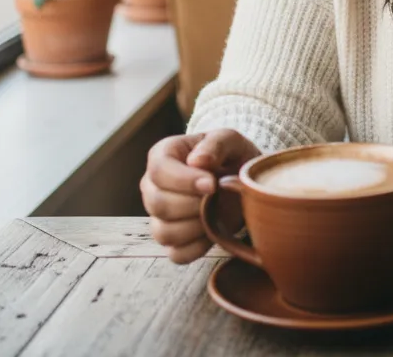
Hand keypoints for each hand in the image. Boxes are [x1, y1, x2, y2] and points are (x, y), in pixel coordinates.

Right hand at [141, 129, 260, 263]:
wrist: (240, 177)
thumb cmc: (231, 154)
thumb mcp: (229, 139)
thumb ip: (215, 144)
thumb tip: (197, 161)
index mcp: (162, 155)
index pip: (159, 171)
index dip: (185, 181)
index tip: (212, 183)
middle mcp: (152, 186)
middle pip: (159, 204)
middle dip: (195, 204)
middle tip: (218, 196)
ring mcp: (159, 216)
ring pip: (164, 232)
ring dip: (197, 226)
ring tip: (216, 210)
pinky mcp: (172, 239)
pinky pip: (177, 254)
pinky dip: (199, 246)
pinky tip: (214, 229)